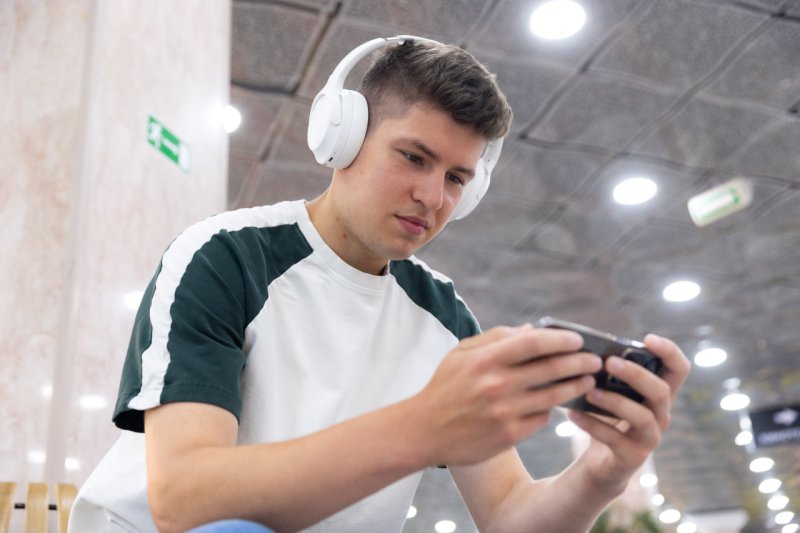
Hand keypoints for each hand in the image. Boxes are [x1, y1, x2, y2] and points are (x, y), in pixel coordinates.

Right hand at [412, 324, 603, 466]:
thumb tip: (532, 329)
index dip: (560, 339)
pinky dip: (551, 409)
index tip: (577, 339)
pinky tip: (558, 403)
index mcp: (486, 359)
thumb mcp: (461, 354)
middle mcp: (497, 384)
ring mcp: (504, 411)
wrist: (424, 431)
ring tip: (588, 380)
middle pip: (550, 369)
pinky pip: (541, 419)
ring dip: (575, 386)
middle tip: (595, 361)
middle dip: (579, 362)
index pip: (533, 343)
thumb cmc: (444, 387)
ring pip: (552, 396)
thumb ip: (496, 338)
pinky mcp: (508, 435)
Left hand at [566, 333, 691, 491]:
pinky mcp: (633, 457)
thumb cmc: (605, 418)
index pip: (679, 369)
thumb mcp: (610, 392)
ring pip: (642, 416)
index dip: (669, 352)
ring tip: (589, 391)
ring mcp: (649, 437)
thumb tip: (585, 347)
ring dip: (614, 401)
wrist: (601, 463)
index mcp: (658, 394)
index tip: (648, 339)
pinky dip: (592, 424)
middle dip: (636, 374)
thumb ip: (607, 373)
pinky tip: (573, 414)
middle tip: (609, 363)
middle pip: (661, 391)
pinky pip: (615, 439)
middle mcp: (661, 414)